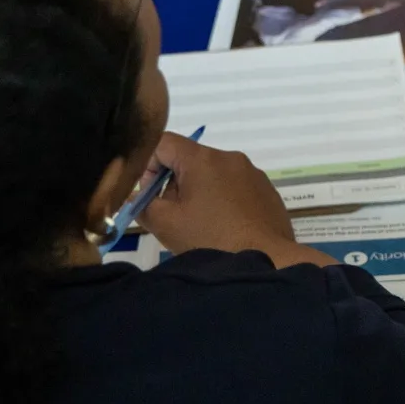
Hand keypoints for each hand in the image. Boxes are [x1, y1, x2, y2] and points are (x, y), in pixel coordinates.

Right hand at [136, 132, 332, 266]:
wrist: (267, 260)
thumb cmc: (211, 239)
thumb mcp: (166, 224)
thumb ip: (143, 205)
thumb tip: (137, 196)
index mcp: (204, 158)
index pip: (165, 142)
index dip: (148, 164)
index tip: (149, 194)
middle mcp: (231, 158)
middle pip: (189, 159)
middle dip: (173, 184)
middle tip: (171, 215)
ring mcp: (252, 173)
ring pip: (213, 174)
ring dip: (198, 194)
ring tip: (198, 226)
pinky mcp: (266, 190)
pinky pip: (234, 187)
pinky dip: (221, 201)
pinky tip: (222, 228)